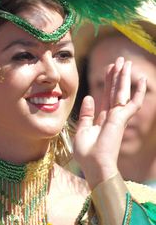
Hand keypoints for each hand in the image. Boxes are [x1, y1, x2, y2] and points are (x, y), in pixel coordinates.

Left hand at [73, 57, 146, 188]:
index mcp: (102, 119)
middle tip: (119, 60)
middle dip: (116, 75)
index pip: (106, 96)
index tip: (108, 69)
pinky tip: (142, 79)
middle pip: (115, 91)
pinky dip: (139, 91)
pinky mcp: (121, 118)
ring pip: (122, 92)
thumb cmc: (87, 153)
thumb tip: (88, 97)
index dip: (107, 82)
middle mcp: (112, 116)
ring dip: (124, 76)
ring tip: (125, 61)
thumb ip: (87, 114)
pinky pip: (133, 102)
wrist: (94, 165)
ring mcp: (118, 117)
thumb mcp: (82, 130)